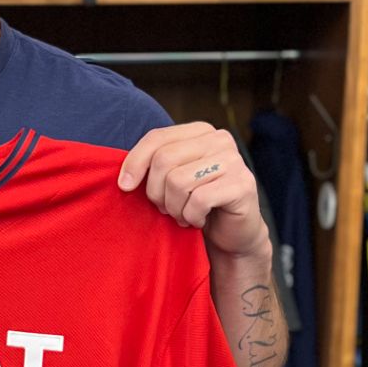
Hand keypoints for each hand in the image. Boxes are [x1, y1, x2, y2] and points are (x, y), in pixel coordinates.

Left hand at [117, 122, 270, 261]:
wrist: (232, 235)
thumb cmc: (197, 205)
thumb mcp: (172, 180)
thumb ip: (154, 166)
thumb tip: (125, 179)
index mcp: (201, 132)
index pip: (157, 137)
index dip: (135, 162)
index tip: (125, 186)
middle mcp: (220, 139)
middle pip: (164, 159)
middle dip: (157, 192)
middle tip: (166, 208)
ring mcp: (234, 160)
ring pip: (178, 181)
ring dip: (175, 208)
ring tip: (184, 215)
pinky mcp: (242, 185)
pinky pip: (198, 200)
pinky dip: (192, 217)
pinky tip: (198, 220)